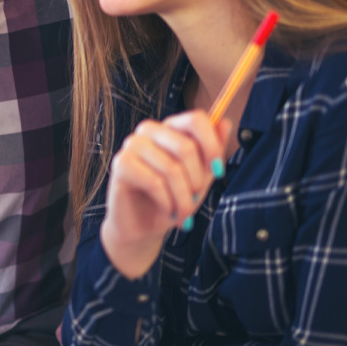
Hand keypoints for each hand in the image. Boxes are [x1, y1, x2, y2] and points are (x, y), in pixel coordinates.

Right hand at [100, 110, 230, 278]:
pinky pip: (154, 182)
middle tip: (195, 200)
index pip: (195, 119)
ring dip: (183, 199)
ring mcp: (132, 145)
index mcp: (170, 128)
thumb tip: (225, 122)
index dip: (212, 145)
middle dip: (197, 181)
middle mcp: (149, 130)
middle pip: (186, 147)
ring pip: (171, 169)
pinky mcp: (121, 164)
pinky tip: (168, 211)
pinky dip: (167, 202)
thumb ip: (212, 150)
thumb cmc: (172, 198)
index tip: (218, 171)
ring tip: (184, 213)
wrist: (143, 226)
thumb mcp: (201, 176)